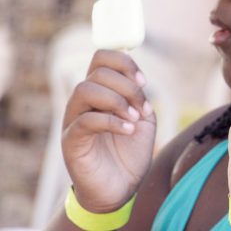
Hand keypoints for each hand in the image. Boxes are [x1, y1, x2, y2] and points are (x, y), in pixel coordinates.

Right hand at [61, 50, 155, 211]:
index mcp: (101, 92)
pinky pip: (85, 120)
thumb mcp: (143, 119)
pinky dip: (111, 122)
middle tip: (143, 108)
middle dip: (127, 86)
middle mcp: (83, 102)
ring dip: (116, 101)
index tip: (144, 81)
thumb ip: (141, 97)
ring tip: (134, 119)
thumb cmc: (130, 152)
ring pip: (85, 90)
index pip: (101, 58)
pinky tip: (128, 131)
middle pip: (97, 73)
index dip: (124, 62)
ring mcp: (74, 119)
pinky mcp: (71, 140)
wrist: (120, 188)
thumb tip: (137, 80)